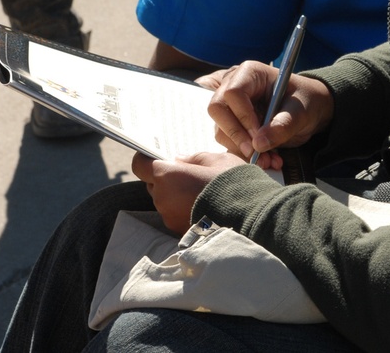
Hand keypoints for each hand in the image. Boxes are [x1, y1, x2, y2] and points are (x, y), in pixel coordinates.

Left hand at [131, 151, 245, 233]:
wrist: (248, 215)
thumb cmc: (231, 181)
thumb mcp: (216, 159)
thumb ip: (193, 159)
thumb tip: (179, 160)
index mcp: (166, 175)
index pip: (140, 165)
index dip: (147, 160)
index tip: (160, 158)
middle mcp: (162, 197)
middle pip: (153, 184)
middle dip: (165, 178)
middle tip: (187, 174)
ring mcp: (169, 217)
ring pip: (165, 201)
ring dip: (175, 195)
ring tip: (199, 191)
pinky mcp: (179, 231)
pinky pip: (175, 215)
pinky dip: (183, 209)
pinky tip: (203, 205)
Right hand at [207, 60, 333, 165]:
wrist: (308, 110)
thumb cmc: (305, 101)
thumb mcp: (300, 111)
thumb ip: (283, 125)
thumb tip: (258, 144)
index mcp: (250, 73)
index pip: (232, 93)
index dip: (242, 116)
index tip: (258, 136)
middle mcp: (233, 85)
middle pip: (217, 109)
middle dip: (236, 135)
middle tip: (256, 153)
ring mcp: (230, 105)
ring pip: (221, 129)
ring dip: (242, 149)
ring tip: (268, 160)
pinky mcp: (231, 123)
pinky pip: (228, 140)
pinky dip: (245, 154)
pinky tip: (266, 158)